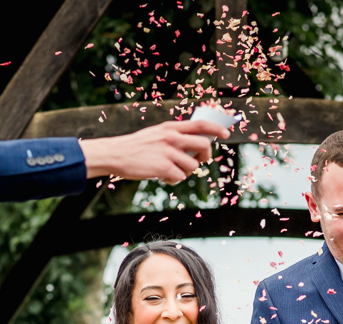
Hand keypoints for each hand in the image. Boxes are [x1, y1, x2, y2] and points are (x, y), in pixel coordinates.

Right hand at [80, 120, 229, 183]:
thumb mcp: (156, 134)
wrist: (116, 154)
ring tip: (169, 169)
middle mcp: (172, 138)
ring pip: (192, 166)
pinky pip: (180, 177)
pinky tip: (161, 175)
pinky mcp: (163, 168)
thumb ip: (175, 136)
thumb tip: (196, 143)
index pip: (201, 124)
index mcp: (171, 127)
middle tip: (199, 161)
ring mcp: (168, 153)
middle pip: (204, 146)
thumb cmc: (137, 147)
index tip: (226, 134)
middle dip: (205, 156)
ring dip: (184, 171)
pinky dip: (173, 179)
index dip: (217, 129)